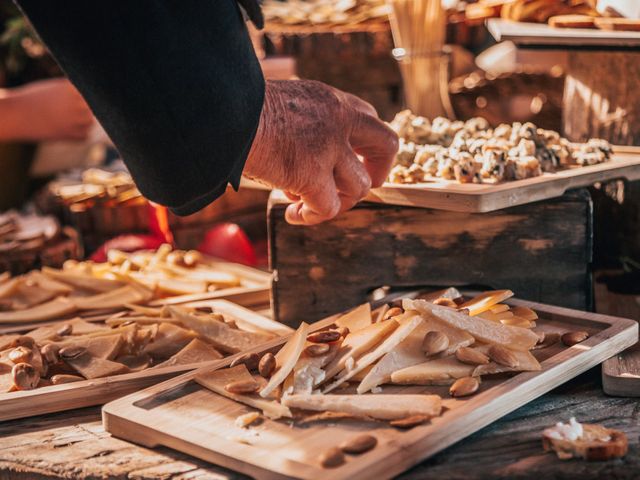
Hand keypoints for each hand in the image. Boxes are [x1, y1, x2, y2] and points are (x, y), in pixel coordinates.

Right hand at [0, 78, 93, 141]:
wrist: (16, 115)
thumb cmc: (34, 99)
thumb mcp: (56, 87)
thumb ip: (75, 91)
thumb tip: (95, 97)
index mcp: (74, 88)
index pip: (93, 92)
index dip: (89, 97)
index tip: (83, 100)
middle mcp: (79, 103)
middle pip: (95, 108)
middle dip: (86, 110)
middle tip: (67, 111)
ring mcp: (78, 120)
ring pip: (90, 122)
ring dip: (82, 122)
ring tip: (62, 119)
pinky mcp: (74, 135)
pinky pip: (85, 135)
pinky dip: (77, 134)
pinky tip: (62, 129)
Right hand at [244, 80, 397, 224]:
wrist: (220, 113)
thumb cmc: (237, 110)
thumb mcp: (282, 105)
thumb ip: (303, 124)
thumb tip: (300, 156)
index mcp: (330, 100)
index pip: (367, 119)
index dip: (363, 146)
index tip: (349, 160)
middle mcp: (338, 119)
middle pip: (386, 145)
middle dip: (377, 172)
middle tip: (356, 189)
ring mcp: (328, 148)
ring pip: (358, 187)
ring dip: (337, 203)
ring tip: (305, 204)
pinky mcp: (311, 174)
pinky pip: (327, 209)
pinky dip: (312, 217)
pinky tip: (293, 215)